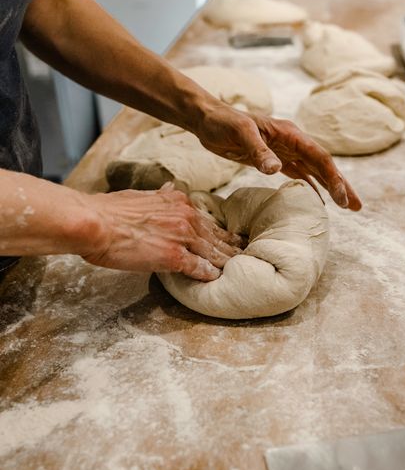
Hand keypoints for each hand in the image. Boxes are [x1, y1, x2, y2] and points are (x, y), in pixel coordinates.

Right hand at [83, 183, 241, 279]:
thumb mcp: (141, 195)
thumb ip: (160, 196)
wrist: (94, 222)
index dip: (221, 231)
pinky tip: (216, 279)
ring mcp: (182, 237)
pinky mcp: (174, 257)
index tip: (231, 237)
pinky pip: (198, 268)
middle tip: (245, 252)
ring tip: (238, 268)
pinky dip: (208, 274)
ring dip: (226, 261)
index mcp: (178, 202)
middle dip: (231, 246)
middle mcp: (186, 217)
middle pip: (215, 236)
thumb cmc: (110, 210)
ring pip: (212, 252)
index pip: (206, 220)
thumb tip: (169, 189)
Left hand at [195, 104, 361, 210]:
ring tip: (346, 207)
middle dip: (341, 186)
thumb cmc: (223, 122)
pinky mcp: (274, 160)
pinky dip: (309, 188)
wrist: (208, 120)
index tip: (343, 199)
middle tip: (357, 207)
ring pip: (314, 172)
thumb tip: (276, 170)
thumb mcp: (241, 133)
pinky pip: (298, 175)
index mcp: (290, 134)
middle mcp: (292, 143)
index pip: (319, 157)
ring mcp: (285, 152)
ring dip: (330, 188)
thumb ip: (259, 151)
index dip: (333, 178)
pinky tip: (316, 201)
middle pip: (324, 166)